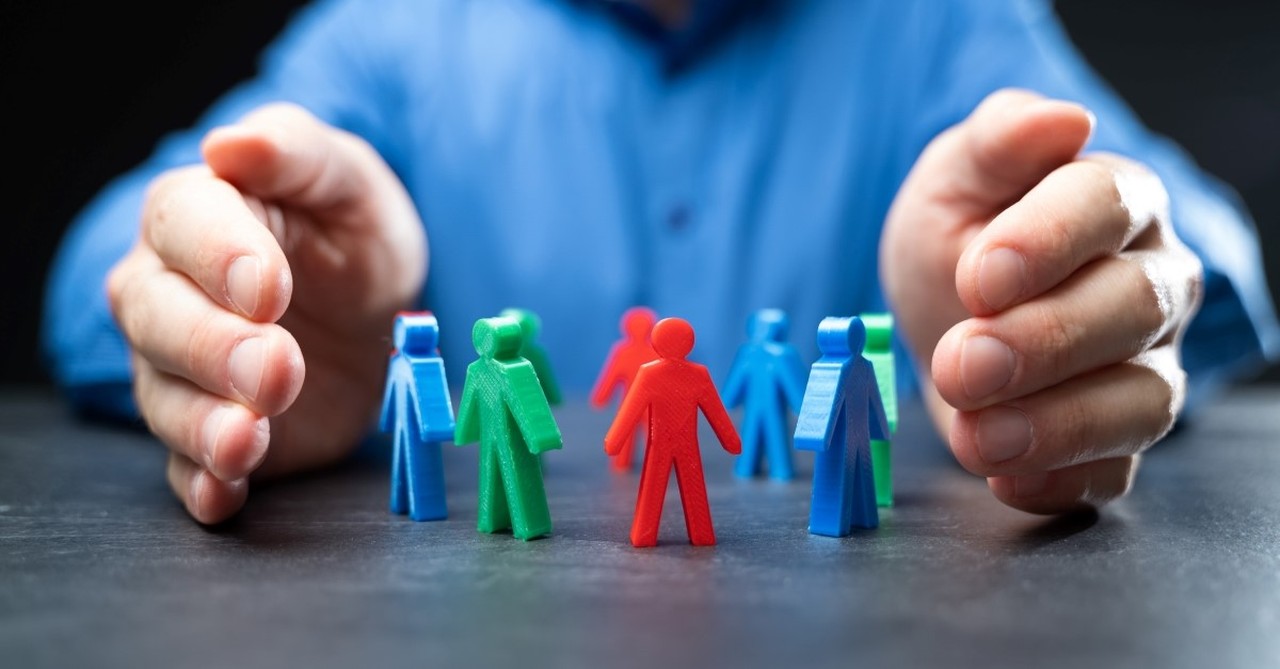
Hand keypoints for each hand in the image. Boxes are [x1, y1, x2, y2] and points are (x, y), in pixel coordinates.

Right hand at [106, 103, 426, 523]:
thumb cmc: (349, 234)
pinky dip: (204, 484)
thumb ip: (295, 152)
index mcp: (199, 217)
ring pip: (167, 400)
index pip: (184, 226)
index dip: (219, 257)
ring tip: (249, 439)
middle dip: (215, 348)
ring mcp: (187, 371)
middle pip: (160, 320)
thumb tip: (230, 142)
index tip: (269, 288)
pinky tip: (226, 493)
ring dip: (205, 426)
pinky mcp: (216, 431)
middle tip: (277, 367)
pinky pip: (189, 467)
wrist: (375, 310)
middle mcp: (171, 295)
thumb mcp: (347, 180)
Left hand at [880, 89, 1202, 513]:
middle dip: (1043, 342)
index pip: (1106, 206)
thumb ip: (997, 142)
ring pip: (1139, 401)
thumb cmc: (961, 236)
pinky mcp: (1116, 440)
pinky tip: (1004, 477)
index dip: (1047, 242)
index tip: (977, 279)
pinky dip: (1061, 481)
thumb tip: (1062, 117)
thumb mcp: (953, 179)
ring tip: (976, 436)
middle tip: (961, 363)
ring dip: (1055, 426)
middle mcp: (1148, 283)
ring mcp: (1144, 366)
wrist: (950, 313)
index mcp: (1113, 202)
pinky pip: (1113, 472)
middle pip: (1130, 309)